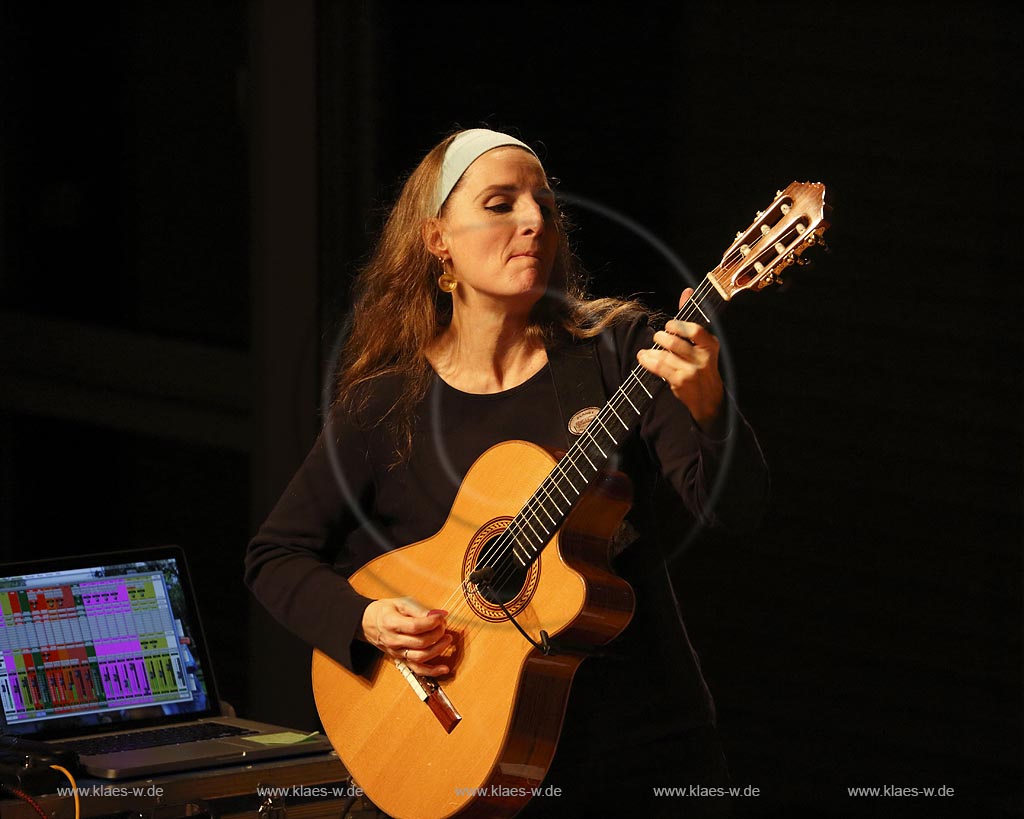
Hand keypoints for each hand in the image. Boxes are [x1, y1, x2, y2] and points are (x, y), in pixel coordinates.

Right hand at [360, 597, 452, 676]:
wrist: (368, 623)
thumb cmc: (386, 611)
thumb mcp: (400, 603)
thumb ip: (418, 609)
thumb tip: (437, 615)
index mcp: (391, 623)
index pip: (415, 627)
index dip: (431, 622)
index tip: (440, 617)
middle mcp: (393, 641)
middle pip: (421, 642)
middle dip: (437, 633)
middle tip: (443, 625)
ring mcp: (397, 653)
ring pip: (421, 657)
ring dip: (438, 649)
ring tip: (447, 638)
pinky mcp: (402, 660)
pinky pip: (417, 670)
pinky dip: (432, 671)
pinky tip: (444, 668)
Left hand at [637, 287, 725, 433]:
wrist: (709, 397)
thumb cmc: (702, 365)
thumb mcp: (702, 342)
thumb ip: (691, 317)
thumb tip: (687, 290)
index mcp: (710, 344)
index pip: (694, 330)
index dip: (678, 326)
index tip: (670, 326)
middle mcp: (703, 357)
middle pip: (675, 343)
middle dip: (661, 338)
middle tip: (657, 338)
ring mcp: (692, 370)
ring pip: (665, 355)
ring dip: (651, 352)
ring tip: (646, 351)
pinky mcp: (681, 381)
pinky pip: (660, 368)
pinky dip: (648, 361)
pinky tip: (644, 358)